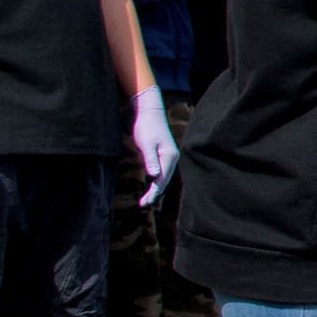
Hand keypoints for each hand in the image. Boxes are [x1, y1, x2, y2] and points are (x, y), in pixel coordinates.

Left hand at [131, 85, 179, 206]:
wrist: (150, 112)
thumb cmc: (147, 127)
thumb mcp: (147, 144)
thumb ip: (150, 160)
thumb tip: (154, 176)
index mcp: (169, 157)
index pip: (162, 179)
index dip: (154, 192)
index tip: (145, 202)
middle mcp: (171, 158)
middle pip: (164, 180)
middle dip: (155, 193)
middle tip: (144, 205)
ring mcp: (168, 156)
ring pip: (163, 177)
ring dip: (156, 188)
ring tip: (146, 200)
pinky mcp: (162, 154)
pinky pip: (160, 171)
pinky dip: (155, 180)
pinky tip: (150, 185)